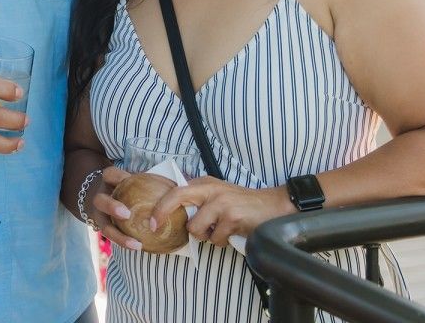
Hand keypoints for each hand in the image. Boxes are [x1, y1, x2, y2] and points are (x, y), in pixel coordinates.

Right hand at [84, 165, 143, 250]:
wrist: (101, 197)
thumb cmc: (121, 186)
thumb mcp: (126, 179)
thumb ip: (143, 181)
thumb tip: (171, 184)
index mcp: (107, 181)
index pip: (110, 175)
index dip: (118, 177)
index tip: (129, 179)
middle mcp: (100, 198)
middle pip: (100, 201)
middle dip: (112, 207)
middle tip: (126, 214)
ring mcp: (99, 215)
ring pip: (104, 226)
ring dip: (119, 236)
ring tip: (136, 244)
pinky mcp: (103, 228)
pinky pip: (111, 238)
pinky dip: (123, 242)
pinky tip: (138, 247)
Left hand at [150, 176, 293, 247]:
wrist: (273, 207)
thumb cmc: (242, 205)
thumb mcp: (218, 196)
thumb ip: (199, 201)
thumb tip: (175, 215)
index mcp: (205, 184)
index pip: (176, 190)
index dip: (161, 206)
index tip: (151, 221)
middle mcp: (211, 189)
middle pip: (178, 197)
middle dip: (163, 213)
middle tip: (155, 226)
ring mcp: (221, 203)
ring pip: (196, 229)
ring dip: (205, 236)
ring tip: (219, 231)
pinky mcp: (231, 217)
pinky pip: (215, 239)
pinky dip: (221, 241)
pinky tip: (231, 233)